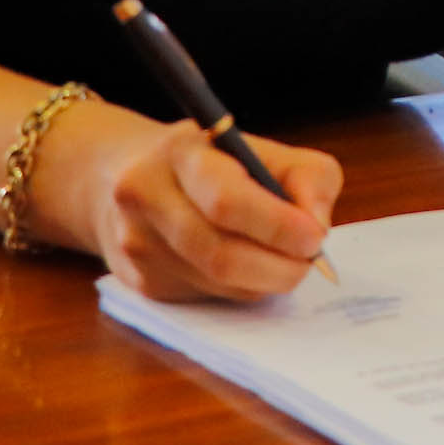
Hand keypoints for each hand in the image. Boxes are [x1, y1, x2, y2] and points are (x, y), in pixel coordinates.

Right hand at [85, 118, 340, 301]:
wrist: (126, 174)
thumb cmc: (211, 161)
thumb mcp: (263, 147)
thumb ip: (306, 177)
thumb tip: (317, 227)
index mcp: (180, 154)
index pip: (227, 201)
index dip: (277, 226)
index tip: (314, 237)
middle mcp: (147, 198)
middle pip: (220, 255)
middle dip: (278, 267)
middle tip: (308, 262)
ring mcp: (137, 245)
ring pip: (217, 283)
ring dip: (263, 280)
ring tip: (282, 259)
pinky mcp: (140, 281)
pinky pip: (206, 297)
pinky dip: (240, 287)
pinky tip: (246, 266)